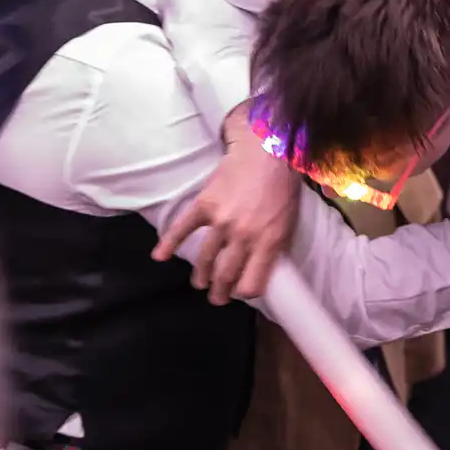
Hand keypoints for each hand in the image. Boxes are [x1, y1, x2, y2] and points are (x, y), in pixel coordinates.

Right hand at [152, 107, 300, 303]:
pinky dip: (168, 243)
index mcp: (269, 240)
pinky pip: (183, 228)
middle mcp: (244, 235)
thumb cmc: (283, 186)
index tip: (240, 293)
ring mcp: (221, 221)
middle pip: (225, 275)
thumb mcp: (289, 221)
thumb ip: (275, 246)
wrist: (266, 150)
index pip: (252, 283)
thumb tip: (261, 268)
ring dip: (200, 276)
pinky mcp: (204, 205)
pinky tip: (160, 256)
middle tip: (217, 298)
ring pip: (205, 259)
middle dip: (220, 292)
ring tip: (199, 283)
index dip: (245, 292)